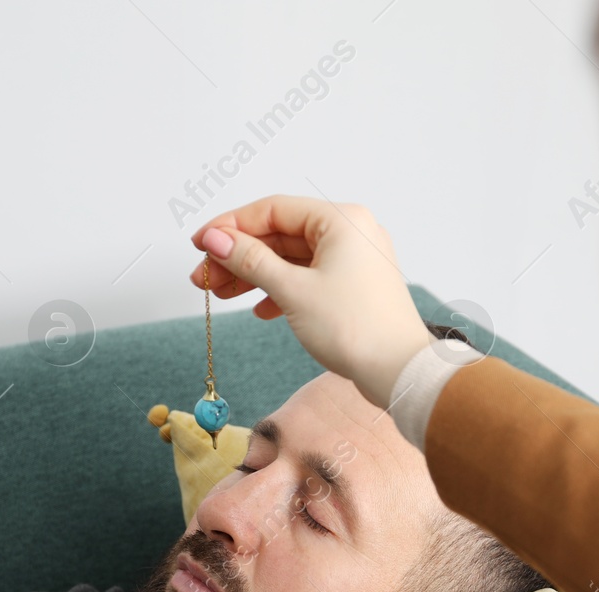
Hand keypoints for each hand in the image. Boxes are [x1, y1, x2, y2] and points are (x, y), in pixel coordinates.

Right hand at [189, 194, 436, 409]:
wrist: (398, 372)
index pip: (273, 210)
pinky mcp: (353, 286)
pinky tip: (260, 309)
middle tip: (203, 276)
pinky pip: (308, 278)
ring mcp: (354, 260)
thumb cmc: (356, 329)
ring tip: (220, 294)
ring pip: (291, 259)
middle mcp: (351, 232)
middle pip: (280, 235)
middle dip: (238, 256)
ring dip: (254, 275)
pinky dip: (280, 290)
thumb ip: (250, 261)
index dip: (230, 226)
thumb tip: (215, 239)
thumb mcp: (292, 290)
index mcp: (342, 220)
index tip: (200, 244)